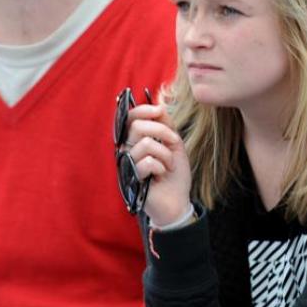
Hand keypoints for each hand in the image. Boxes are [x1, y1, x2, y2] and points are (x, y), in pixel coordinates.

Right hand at [125, 104, 191, 226]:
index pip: (131, 118)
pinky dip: (161, 167)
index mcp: (136, 140)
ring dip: (165, 154)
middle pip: (137, 126)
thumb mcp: (174, 144)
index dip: (143, 110)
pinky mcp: (131, 179)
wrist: (178, 200)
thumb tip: (159, 106)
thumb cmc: (174, 173)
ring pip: (146, 144)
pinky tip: (161, 175)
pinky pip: (147, 162)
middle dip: (162, 130)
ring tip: (169, 165)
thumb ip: (166, 125)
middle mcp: (128, 150)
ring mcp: (128, 164)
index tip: (159, 110)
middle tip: (175, 143)